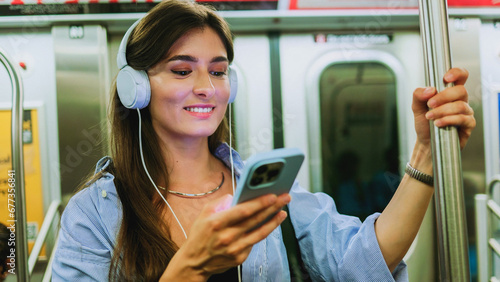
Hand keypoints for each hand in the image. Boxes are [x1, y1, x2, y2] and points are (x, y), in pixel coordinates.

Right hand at [161, 193, 289, 280]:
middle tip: (285, 198)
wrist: (194, 262)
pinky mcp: (240, 258)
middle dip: (273, 207)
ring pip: (260, 233)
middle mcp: (227, 236)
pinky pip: (254, 242)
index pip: (243, 211)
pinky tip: (271, 224)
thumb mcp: (204, 214)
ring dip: (274, 221)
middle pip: (255, 220)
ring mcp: (235, 248)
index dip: (259, 203)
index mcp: (217, 222)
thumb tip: (236, 196)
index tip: (272, 195)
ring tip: (283, 212)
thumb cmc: (200, 235)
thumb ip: (220, 202)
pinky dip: (263, 232)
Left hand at [412, 67, 475, 148]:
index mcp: (450, 92)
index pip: (460, 76)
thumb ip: (418, 95)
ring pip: (460, 106)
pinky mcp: (468, 125)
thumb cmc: (425, 123)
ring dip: (443, 110)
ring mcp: (466, 112)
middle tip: (430, 104)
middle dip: (443, 97)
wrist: (426, 143)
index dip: (456, 73)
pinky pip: (463, 119)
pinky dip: (448, 120)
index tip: (445, 78)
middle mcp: (460, 100)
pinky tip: (438, 123)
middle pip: (460, 90)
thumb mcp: (416, 107)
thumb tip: (430, 90)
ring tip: (430, 117)